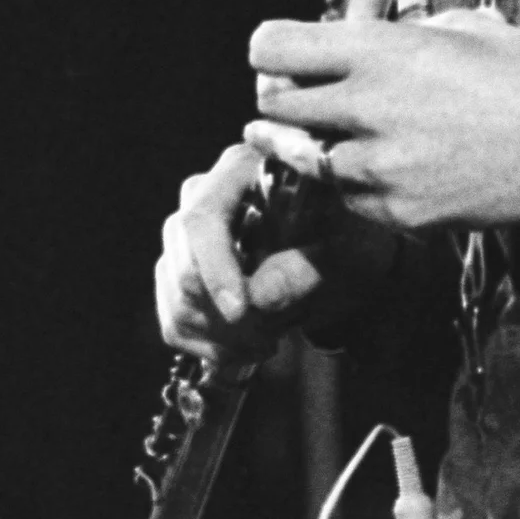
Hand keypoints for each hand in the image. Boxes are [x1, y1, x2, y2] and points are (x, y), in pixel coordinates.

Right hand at [155, 141, 396, 363]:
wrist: (344, 255)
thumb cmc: (348, 236)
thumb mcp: (344, 248)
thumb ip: (304, 268)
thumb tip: (257, 299)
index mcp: (241, 169)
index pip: (203, 218)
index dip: (214, 268)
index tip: (241, 311)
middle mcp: (202, 194)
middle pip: (182, 262)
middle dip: (222, 314)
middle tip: (269, 340)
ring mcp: (184, 235)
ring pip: (176, 296)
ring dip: (219, 335)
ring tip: (266, 343)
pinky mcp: (178, 272)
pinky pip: (171, 319)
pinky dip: (206, 346)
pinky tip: (243, 348)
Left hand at [245, 7, 519, 233]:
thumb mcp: (460, 27)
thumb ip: (398, 38)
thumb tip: (366, 44)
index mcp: (377, 49)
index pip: (270, 46)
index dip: (272, 51)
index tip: (283, 57)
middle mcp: (364, 106)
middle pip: (273, 104)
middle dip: (284, 98)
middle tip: (309, 98)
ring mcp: (377, 166)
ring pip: (305, 159)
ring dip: (319, 147)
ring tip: (357, 137)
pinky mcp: (396, 211)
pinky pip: (350, 198)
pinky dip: (359, 185)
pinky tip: (394, 168)